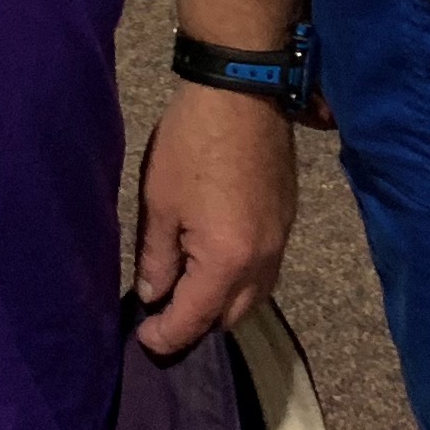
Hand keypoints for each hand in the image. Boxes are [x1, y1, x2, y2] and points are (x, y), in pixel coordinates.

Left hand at [132, 84, 295, 357]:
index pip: (195, 321)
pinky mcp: (287, 220)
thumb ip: (156, 258)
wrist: (243, 90)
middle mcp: (262, 262)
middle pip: (232, 319)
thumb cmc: (192, 143)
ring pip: (254, 297)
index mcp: (228, 262)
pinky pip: (266, 270)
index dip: (165, 337)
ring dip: (223, 304)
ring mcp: (281, 241)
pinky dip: (241, 280)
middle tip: (163, 315)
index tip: (142, 338)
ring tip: (188, 291)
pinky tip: (215, 262)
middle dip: (198, 326)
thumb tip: (155, 295)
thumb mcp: (159, 203)